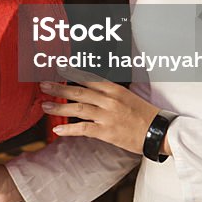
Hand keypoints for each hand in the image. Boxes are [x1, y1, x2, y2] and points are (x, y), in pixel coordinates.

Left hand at [40, 76, 161, 153]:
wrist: (158, 131)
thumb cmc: (143, 114)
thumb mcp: (127, 96)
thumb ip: (109, 93)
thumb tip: (92, 90)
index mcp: (114, 89)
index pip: (88, 78)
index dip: (71, 73)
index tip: (58, 69)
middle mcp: (109, 100)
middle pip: (79, 91)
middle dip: (58, 88)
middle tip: (43, 85)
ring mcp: (107, 116)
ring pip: (78, 109)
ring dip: (59, 107)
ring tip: (45, 105)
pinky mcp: (107, 132)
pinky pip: (84, 129)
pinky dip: (69, 129)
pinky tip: (57, 130)